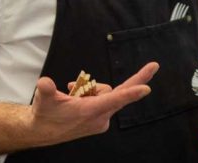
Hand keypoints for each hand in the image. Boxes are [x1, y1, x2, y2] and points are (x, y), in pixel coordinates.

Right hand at [29, 62, 157, 144]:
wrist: (43, 131)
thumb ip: (45, 90)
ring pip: (106, 93)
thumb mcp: (43, 100)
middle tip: (154, 66)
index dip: (131, 93)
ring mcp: (101, 119)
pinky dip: (92, 95)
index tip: (147, 88)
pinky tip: (75, 97)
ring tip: (72, 93)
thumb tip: (44, 83)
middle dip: (137, 81)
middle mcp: (99, 117)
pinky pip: (103, 99)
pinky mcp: (99, 119)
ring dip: (92, 89)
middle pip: (121, 94)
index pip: (114, 99)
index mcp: (90, 111)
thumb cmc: (45, 114)